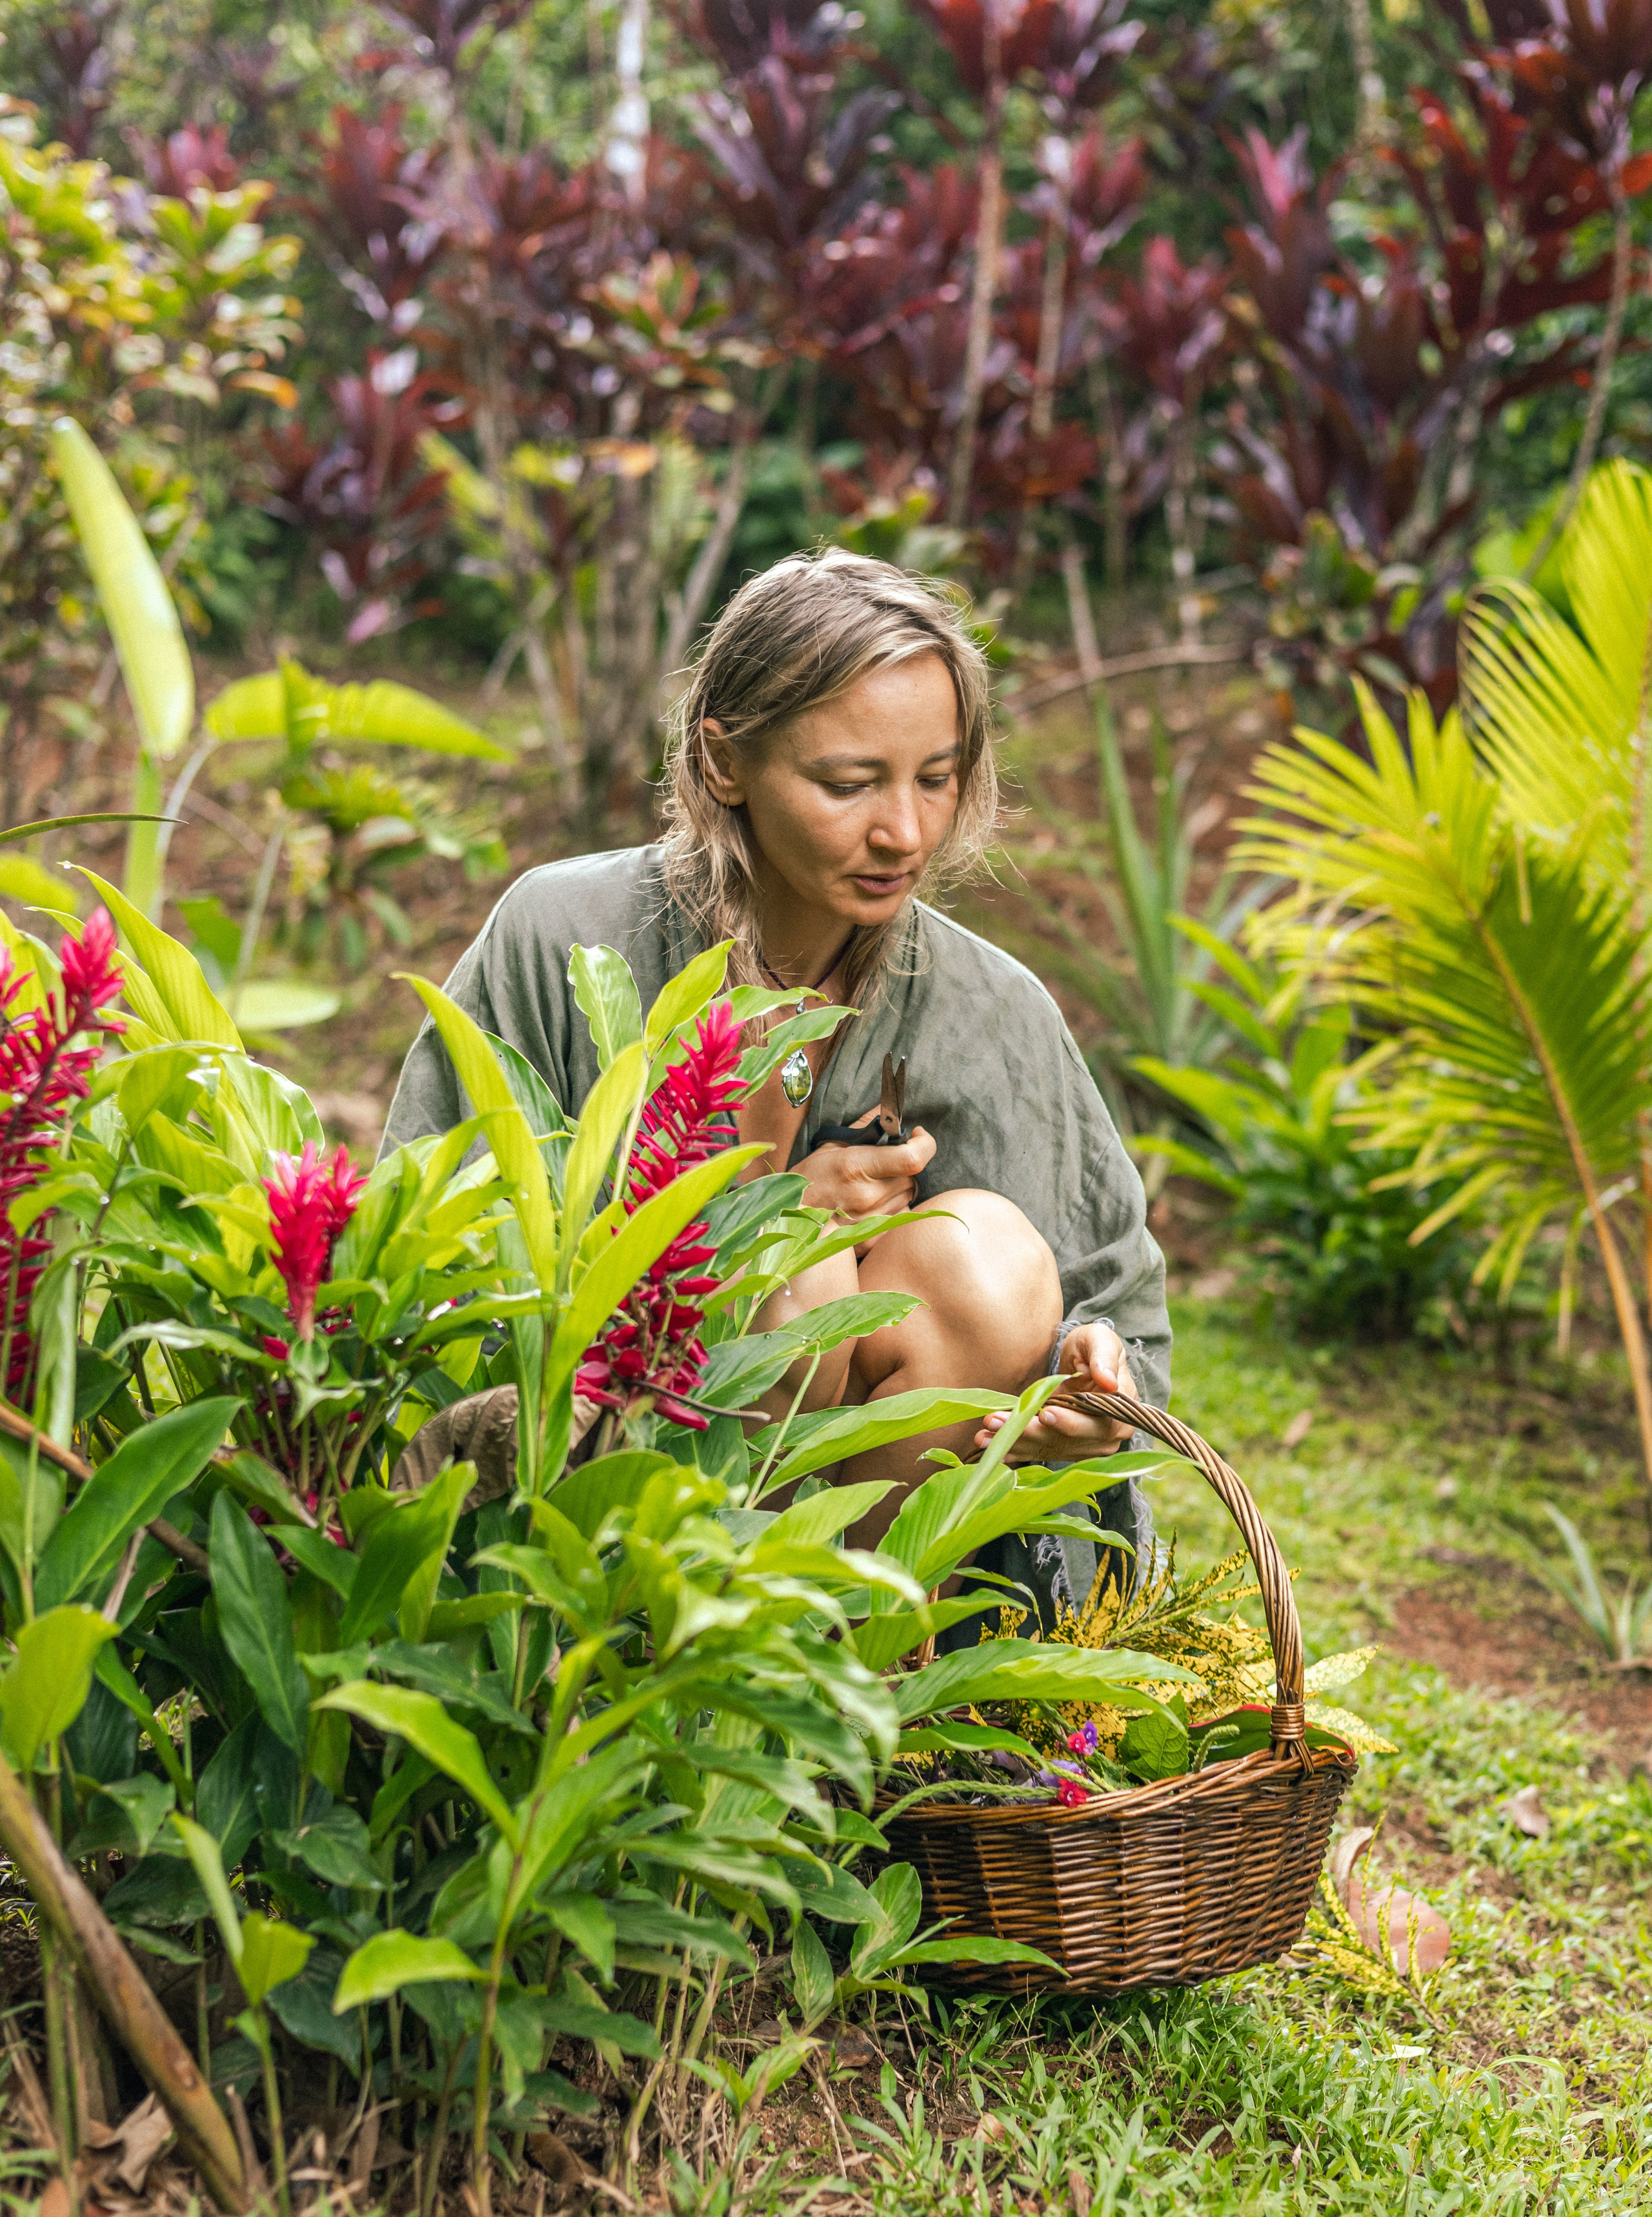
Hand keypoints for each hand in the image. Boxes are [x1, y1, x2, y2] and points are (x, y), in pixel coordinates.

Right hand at [796, 1121, 935, 1222]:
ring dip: (898, 1186)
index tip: (917, 1134)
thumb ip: (863, 1125)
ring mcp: (871, 1220)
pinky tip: (871, 1203)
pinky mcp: (873, 1237)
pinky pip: (899, 1216)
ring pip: (907, 1196)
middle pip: (912, 1176)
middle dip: (905, 1165)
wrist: (790, 1221)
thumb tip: (888, 1108)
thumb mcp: (830, 1146)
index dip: (924, 1144)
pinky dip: (892, 1207)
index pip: (912, 1158)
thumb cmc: (808, 1180)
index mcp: (856, 1166)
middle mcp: (868, 1195)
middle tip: (883, 1162)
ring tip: (871, 1184)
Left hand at [972, 1320, 1137, 1462]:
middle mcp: (1103, 1438)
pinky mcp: (1059, 1448)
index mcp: (1119, 1414)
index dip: (1070, 1422)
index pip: (1096, 1424)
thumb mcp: (1100, 1340)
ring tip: (983, 1434)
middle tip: (997, 1421)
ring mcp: (1080, 1446)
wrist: (1079, 1361)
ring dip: (1014, 1442)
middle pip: (1065, 1441)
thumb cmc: (1092, 1347)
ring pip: (1046, 1448)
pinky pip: (1035, 1452)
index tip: (1045, 1413)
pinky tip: (987, 1445)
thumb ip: (1104, 1357)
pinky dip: (1011, 1449)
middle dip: (1030, 1432)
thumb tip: (1108, 1381)